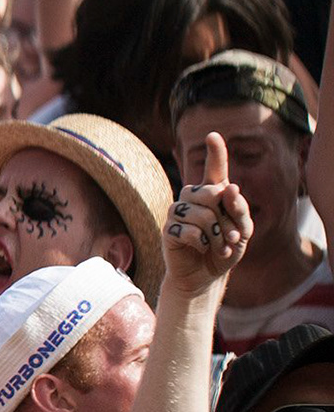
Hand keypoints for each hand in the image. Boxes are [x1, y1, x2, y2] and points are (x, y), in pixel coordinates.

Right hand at [162, 133, 250, 293]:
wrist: (205, 276)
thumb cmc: (225, 250)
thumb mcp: (243, 231)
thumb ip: (239, 209)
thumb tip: (229, 188)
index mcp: (213, 194)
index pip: (215, 169)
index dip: (215, 152)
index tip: (213, 135)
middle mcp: (193, 199)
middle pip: (211, 193)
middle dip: (227, 218)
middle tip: (233, 237)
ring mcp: (178, 213)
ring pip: (201, 214)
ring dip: (216, 234)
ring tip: (220, 246)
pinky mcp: (167, 230)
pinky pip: (187, 230)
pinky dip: (201, 243)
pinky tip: (202, 248)